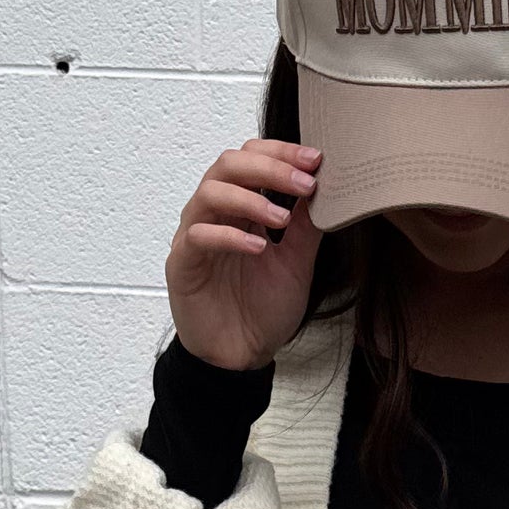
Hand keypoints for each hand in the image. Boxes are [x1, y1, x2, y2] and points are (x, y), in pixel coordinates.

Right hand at [165, 139, 325, 371]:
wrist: (242, 355)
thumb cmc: (263, 308)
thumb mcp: (297, 262)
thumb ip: (306, 226)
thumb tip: (326, 187)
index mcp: (240, 207)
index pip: (251, 158)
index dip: (281, 152)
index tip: (316, 160)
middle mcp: (214, 214)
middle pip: (229, 165)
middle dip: (270, 168)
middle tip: (305, 182)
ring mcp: (195, 237)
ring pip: (210, 193)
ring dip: (250, 199)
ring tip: (282, 218)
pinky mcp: (182, 265)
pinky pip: (198, 237)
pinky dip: (229, 236)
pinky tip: (259, 247)